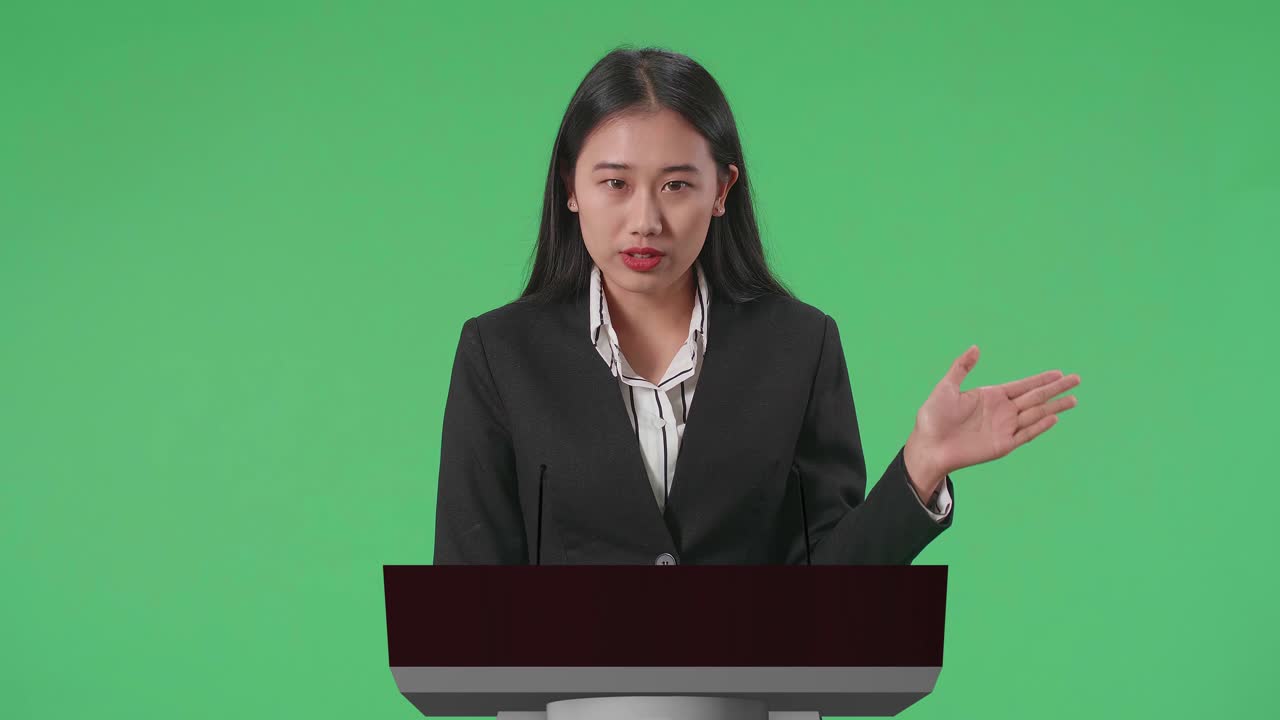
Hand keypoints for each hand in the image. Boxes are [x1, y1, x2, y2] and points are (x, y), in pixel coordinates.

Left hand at [908, 345, 1079, 479]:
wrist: (929, 445)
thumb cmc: (933, 416)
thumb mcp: (947, 387)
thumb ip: (962, 367)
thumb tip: (975, 348)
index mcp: (991, 396)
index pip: (1023, 385)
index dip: (1041, 379)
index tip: (1059, 373)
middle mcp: (1002, 411)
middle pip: (1035, 397)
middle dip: (1056, 388)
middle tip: (1076, 379)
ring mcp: (1004, 428)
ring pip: (1035, 414)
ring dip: (1055, 406)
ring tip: (1074, 399)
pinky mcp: (1002, 445)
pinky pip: (1025, 434)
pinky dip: (1039, 426)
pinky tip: (1053, 417)